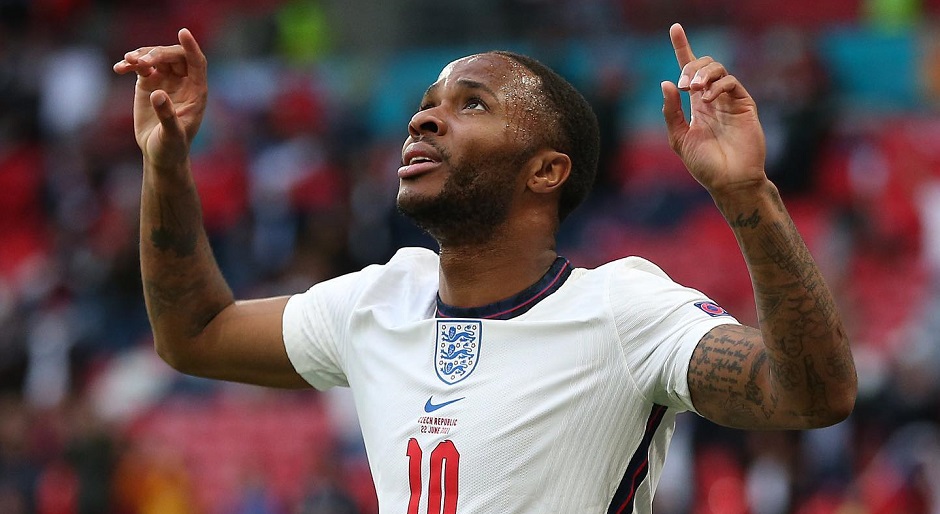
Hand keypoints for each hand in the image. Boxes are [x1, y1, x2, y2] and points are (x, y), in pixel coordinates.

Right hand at [113, 28, 206, 172]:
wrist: (159, 154)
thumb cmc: (172, 147)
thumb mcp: (171, 135)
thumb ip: (167, 116)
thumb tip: (157, 94)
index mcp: (197, 91)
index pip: (197, 62)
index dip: (191, 47)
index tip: (183, 32)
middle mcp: (183, 82)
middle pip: (174, 56)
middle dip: (159, 54)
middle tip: (142, 62)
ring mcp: (166, 80)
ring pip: (156, 58)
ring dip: (142, 56)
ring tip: (128, 63)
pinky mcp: (149, 83)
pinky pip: (140, 66)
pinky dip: (130, 65)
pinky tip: (119, 68)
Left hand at [662, 23, 766, 195]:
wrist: (729, 181)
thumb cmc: (705, 165)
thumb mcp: (680, 138)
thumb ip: (672, 112)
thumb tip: (665, 83)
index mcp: (696, 104)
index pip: (688, 69)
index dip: (682, 47)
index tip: (674, 28)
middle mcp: (713, 98)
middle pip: (703, 64)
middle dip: (690, 66)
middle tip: (684, 85)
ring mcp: (730, 100)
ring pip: (718, 68)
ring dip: (702, 73)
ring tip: (694, 89)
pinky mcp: (744, 104)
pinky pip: (731, 82)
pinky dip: (717, 85)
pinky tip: (708, 99)